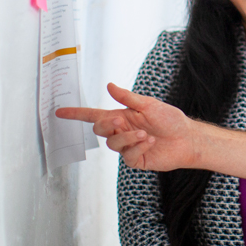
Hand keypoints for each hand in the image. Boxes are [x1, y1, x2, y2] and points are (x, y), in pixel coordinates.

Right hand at [56, 83, 196, 171]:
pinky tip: (149, 142)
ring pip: (112, 144)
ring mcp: (127, 147)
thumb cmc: (170, 119)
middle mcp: (121, 131)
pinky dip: (137, 148)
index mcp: (122, 116)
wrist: (186, 138)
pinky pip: (126, 156)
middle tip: (119, 120)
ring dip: (127, 137)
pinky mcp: (135, 160)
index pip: (94, 115)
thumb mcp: (149, 105)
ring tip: (144, 134)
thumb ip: (128, 98)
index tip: (59, 111)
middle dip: (106, 125)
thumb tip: (109, 85)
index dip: (76, 114)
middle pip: (100, 130)